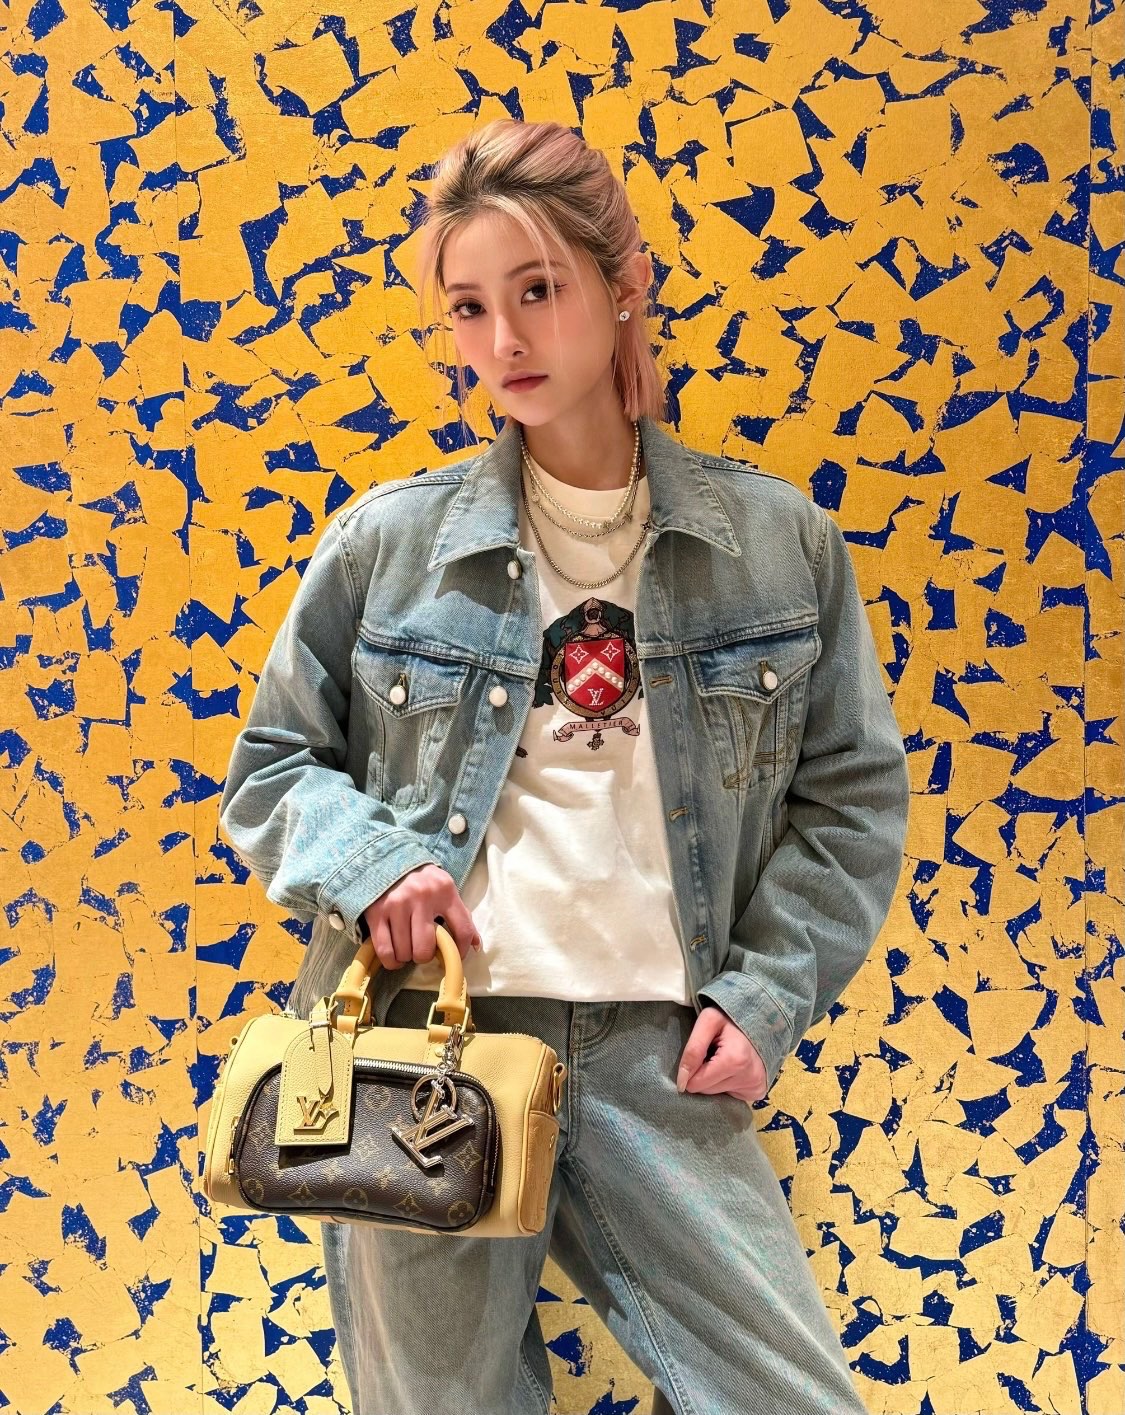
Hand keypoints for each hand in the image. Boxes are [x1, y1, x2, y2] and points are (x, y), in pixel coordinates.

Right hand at [360, 863, 481, 969]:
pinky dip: (391, 960)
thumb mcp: (445, 888)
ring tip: (407, 946)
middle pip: (425, 949)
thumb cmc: (422, 879)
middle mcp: (421, 896)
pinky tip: (394, 955)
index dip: (461, 951)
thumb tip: (476, 945)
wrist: (387, 857)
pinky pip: (385, 950)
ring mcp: (397, 905)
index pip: (462, 930)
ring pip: (405, 952)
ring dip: (406, 956)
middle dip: (424, 956)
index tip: (456, 956)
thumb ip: (461, 914)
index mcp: (445, 890)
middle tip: (422, 949)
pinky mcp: (376, 912)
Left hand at [676, 1005, 767, 1104]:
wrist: (760, 1018)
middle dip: (703, 1073)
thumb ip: (693, 1049)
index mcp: (735, 1061)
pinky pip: (730, 1094)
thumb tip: (682, 1081)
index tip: (699, 1054)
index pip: (697, 1084)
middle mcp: (749, 1078)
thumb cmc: (731, 1018)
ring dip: (715, 1078)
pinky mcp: (758, 1091)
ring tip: (722, 1058)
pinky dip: (727, 1082)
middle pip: (707, 1090)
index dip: (691, 1069)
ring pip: (717, 1093)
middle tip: (712, 1053)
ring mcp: (756, 1087)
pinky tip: (732, 1067)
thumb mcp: (708, 1022)